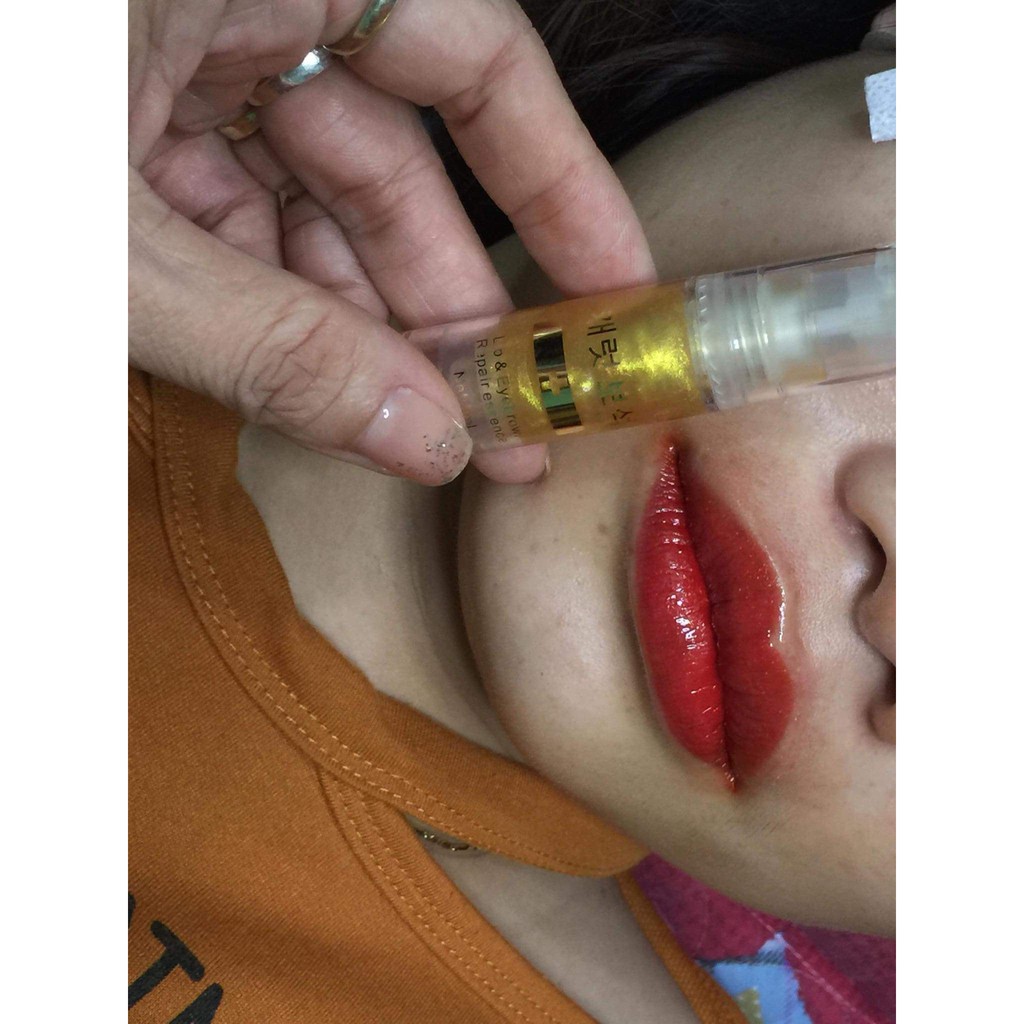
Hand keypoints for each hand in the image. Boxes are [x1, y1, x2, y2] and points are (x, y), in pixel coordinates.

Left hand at [129, 0, 655, 483]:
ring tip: (412, 425)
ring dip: (358, 319)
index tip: (612, 289)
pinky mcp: (130, 110)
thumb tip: (421, 439)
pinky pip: (234, 204)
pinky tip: (312, 381)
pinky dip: (271, 297)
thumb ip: (268, 342)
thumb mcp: (114, 248)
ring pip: (310, 196)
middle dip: (444, 300)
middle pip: (389, 157)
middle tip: (501, 416)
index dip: (560, 183)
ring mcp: (176, 54)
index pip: (475, 58)